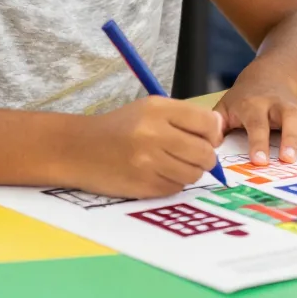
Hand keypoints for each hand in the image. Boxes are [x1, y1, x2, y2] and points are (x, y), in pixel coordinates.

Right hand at [76, 96, 224, 198]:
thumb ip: (185, 116)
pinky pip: (176, 188)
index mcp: (158, 110)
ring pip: (194, 174)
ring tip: (172, 163)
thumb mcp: (150, 109)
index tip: (205, 137)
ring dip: (189, 171)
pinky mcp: (143, 186)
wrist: (77, 149)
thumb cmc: (119, 128)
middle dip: (205, 156)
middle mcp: (154, 135)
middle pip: (205, 153)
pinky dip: (173, 183)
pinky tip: (157, 173)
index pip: (207, 123)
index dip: (212, 133)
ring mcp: (148, 163)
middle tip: (192, 154)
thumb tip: (219, 129)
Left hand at [215, 68, 296, 164]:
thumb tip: (209, 146)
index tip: (259, 161)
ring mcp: (292, 108)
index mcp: (252, 104)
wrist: (268, 77)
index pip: (256, 123)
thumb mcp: (225, 107)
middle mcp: (275, 104)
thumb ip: (216, 125)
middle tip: (286, 160)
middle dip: (287, 139)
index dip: (258, 142)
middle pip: (284, 117)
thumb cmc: (243, 100)